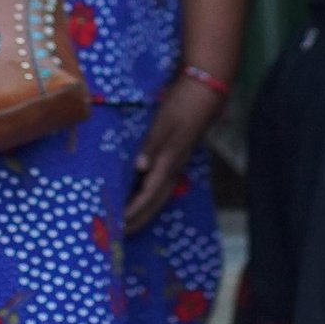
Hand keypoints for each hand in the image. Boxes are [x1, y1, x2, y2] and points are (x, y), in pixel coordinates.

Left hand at [126, 75, 223, 230]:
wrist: (207, 89)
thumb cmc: (183, 103)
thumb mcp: (165, 122)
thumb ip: (152, 145)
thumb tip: (139, 168)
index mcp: (169, 161)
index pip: (148, 195)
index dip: (133, 211)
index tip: (117, 225)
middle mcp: (174, 167)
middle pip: (155, 202)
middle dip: (138, 219)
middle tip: (121, 234)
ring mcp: (178, 162)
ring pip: (160, 194)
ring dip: (145, 210)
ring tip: (129, 221)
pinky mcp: (177, 154)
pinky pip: (161, 183)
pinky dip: (149, 194)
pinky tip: (141, 192)